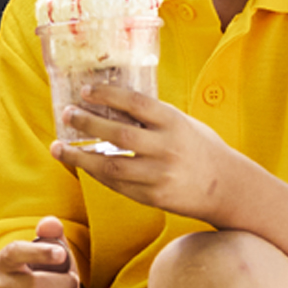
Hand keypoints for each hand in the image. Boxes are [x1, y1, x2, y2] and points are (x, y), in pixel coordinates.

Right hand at [0, 216, 84, 287]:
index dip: (40, 252)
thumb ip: (52, 234)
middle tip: (72, 282)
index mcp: (6, 261)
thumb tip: (50, 224)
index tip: (61, 254)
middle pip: (37, 285)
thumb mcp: (54, 251)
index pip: (15, 252)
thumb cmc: (49, 275)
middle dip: (65, 283)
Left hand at [50, 84, 242, 225]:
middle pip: (117, 134)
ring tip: (60, 148)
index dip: (107, 94)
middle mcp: (166, 147)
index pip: (135, 103)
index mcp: (174, 122)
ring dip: (80, 157)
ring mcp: (159, 174)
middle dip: (87, 123)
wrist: (227, 187)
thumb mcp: (183, 123)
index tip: (86, 90)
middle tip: (67, 114)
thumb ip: (154, 117)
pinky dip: (97, 174)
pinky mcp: (154, 197)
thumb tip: (114, 105)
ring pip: (110, 166)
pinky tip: (83, 165)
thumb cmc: (203, 148)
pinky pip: (118, 185)